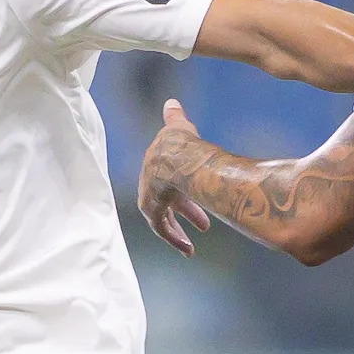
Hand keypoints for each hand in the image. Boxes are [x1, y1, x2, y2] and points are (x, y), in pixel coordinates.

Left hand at [136, 98, 215, 257]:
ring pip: (164, 221)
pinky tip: (187, 250)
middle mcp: (150, 185)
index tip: (198, 199)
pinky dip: (175, 240)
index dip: (184, 190)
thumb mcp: (178, 127)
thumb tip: (171, 103)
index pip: (168, 182)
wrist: (175, 156)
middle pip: (168, 204)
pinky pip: (163, 231)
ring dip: (179, 232)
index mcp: (156, 166)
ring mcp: (150, 200)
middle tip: (204, 224)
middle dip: (187, 212)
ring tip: (192, 246)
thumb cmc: (180, 141)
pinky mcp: (152, 213)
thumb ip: (174, 118)